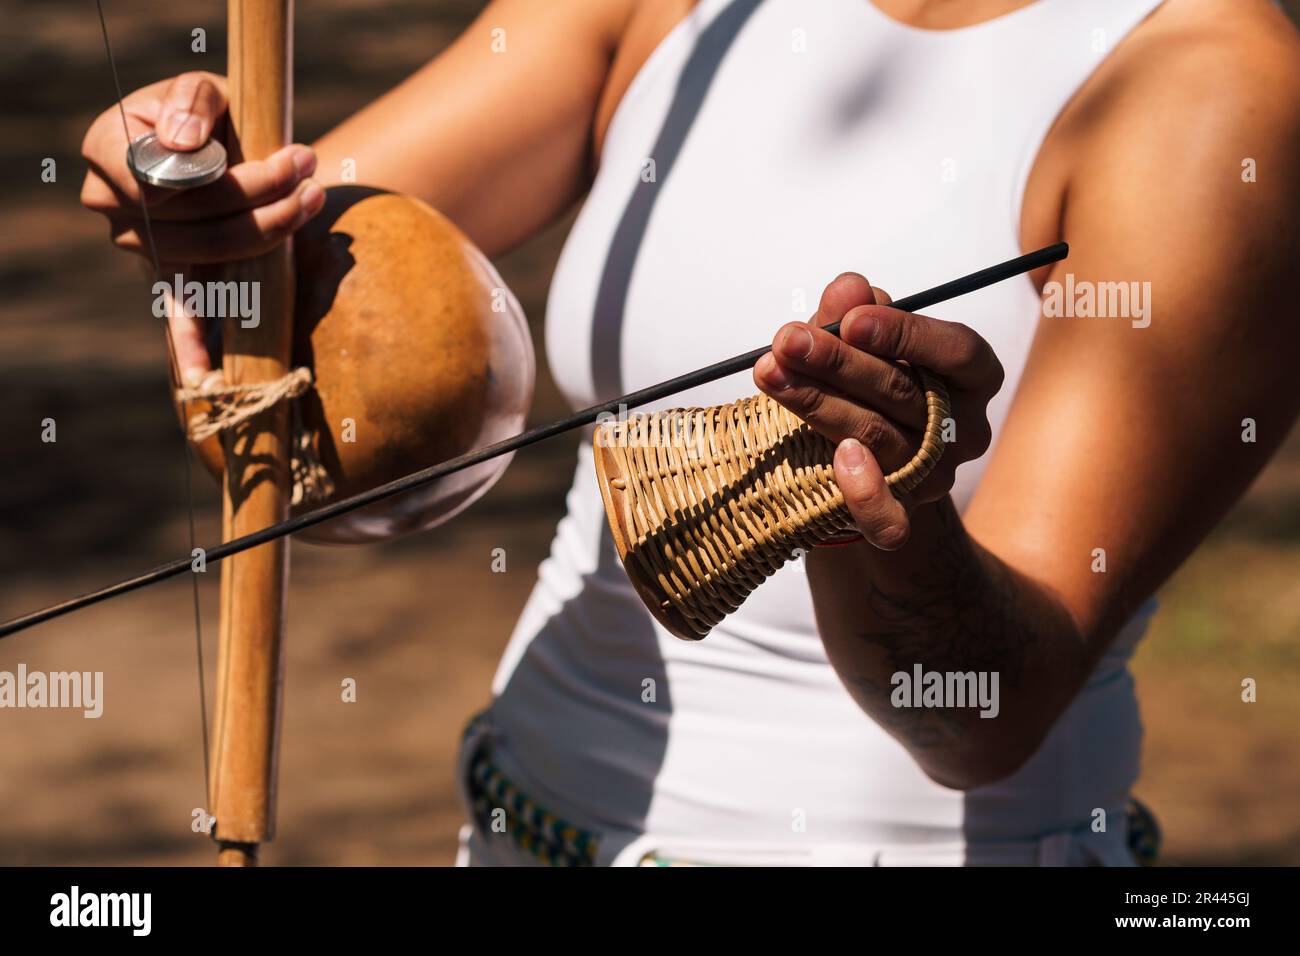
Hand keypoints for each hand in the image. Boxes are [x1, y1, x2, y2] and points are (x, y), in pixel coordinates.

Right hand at [79, 71, 324, 382]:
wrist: (214, 138)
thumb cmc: (206, 110)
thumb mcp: (201, 87)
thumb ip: (191, 101)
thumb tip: (181, 145)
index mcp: (108, 150)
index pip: (169, 180)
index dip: (230, 176)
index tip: (292, 156)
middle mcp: (113, 206)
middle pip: (199, 220)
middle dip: (266, 199)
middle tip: (313, 170)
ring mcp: (142, 246)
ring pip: (211, 254)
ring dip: (269, 232)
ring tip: (313, 197)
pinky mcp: (173, 275)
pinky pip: (178, 315)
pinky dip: (192, 348)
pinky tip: (204, 381)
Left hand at [753, 273, 1002, 548]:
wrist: (858, 456)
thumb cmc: (867, 382)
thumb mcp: (861, 338)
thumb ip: (856, 312)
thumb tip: (848, 288)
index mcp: (972, 377)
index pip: (957, 351)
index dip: (905, 333)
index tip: (851, 319)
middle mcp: (962, 429)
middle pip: (903, 392)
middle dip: (838, 362)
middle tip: (788, 340)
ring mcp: (934, 476)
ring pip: (877, 437)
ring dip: (818, 403)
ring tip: (771, 374)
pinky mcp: (903, 514)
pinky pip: (890, 519)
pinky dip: (864, 494)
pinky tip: (837, 460)